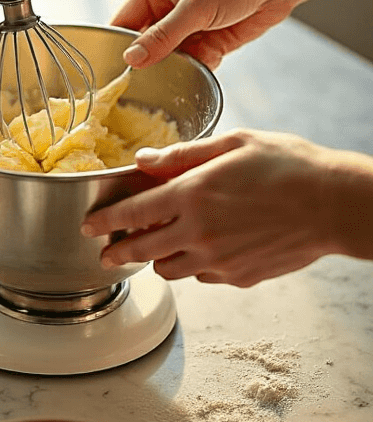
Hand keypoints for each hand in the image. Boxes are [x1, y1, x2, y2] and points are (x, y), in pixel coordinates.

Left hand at [81, 129, 372, 286]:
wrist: (333, 204)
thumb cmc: (288, 166)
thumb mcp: (233, 144)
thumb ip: (183, 155)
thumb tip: (145, 160)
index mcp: (191, 195)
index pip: (131, 213)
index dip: (104, 221)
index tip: (89, 225)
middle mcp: (198, 232)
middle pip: (141, 250)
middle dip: (118, 251)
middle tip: (106, 252)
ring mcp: (218, 260)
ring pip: (170, 270)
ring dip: (156, 260)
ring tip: (154, 250)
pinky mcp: (239, 277)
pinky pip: (203, 276)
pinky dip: (194, 266)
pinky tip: (202, 250)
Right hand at [112, 0, 303, 69]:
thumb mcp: (196, 8)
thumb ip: (163, 36)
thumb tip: (132, 58)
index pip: (125, 23)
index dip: (121, 47)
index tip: (119, 73)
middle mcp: (168, 4)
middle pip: (148, 43)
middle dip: (155, 59)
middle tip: (157, 76)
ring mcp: (190, 22)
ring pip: (172, 55)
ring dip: (182, 63)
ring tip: (194, 60)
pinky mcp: (210, 36)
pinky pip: (195, 59)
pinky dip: (202, 63)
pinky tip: (215, 55)